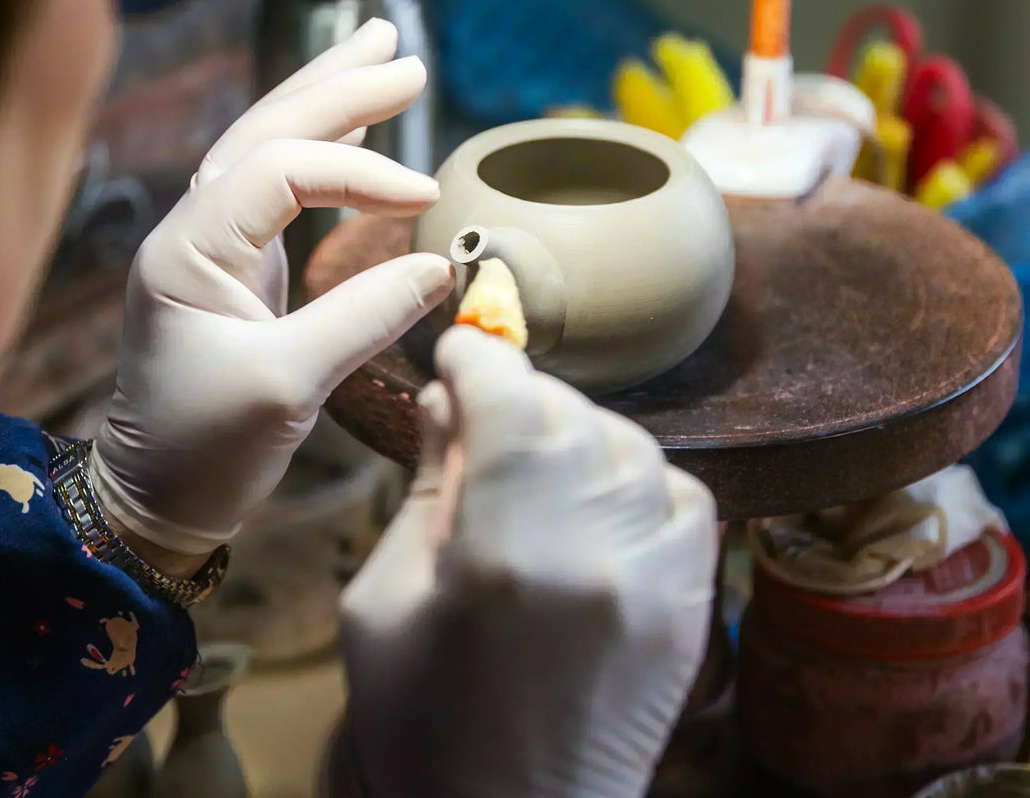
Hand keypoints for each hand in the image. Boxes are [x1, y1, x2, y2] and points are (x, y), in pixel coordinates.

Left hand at [91, 19, 453, 557]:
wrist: (154, 497)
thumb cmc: (205, 449)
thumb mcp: (289, 385)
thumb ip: (365, 315)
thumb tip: (442, 264)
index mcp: (191, 247)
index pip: (282, 171)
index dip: (360, 174)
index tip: (427, 200)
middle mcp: (195, 229)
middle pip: (268, 130)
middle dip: (338, 87)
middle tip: (404, 56)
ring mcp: (214, 244)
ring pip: (269, 146)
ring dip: (326, 99)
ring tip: (380, 55)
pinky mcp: (238, 267)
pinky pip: (281, 188)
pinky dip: (324, 152)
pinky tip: (357, 132)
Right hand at [339, 326, 717, 797]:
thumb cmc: (421, 727)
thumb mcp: (386, 603)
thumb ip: (427, 488)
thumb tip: (448, 398)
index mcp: (506, 555)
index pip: (509, 401)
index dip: (479, 358)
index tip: (457, 351)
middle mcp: (597, 553)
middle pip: (568, 412)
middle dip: (517, 396)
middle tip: (480, 416)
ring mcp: (658, 579)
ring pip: (628, 442)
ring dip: (575, 431)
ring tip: (533, 461)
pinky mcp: (691, 605)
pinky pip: (682, 492)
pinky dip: (637, 475)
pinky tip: (596, 499)